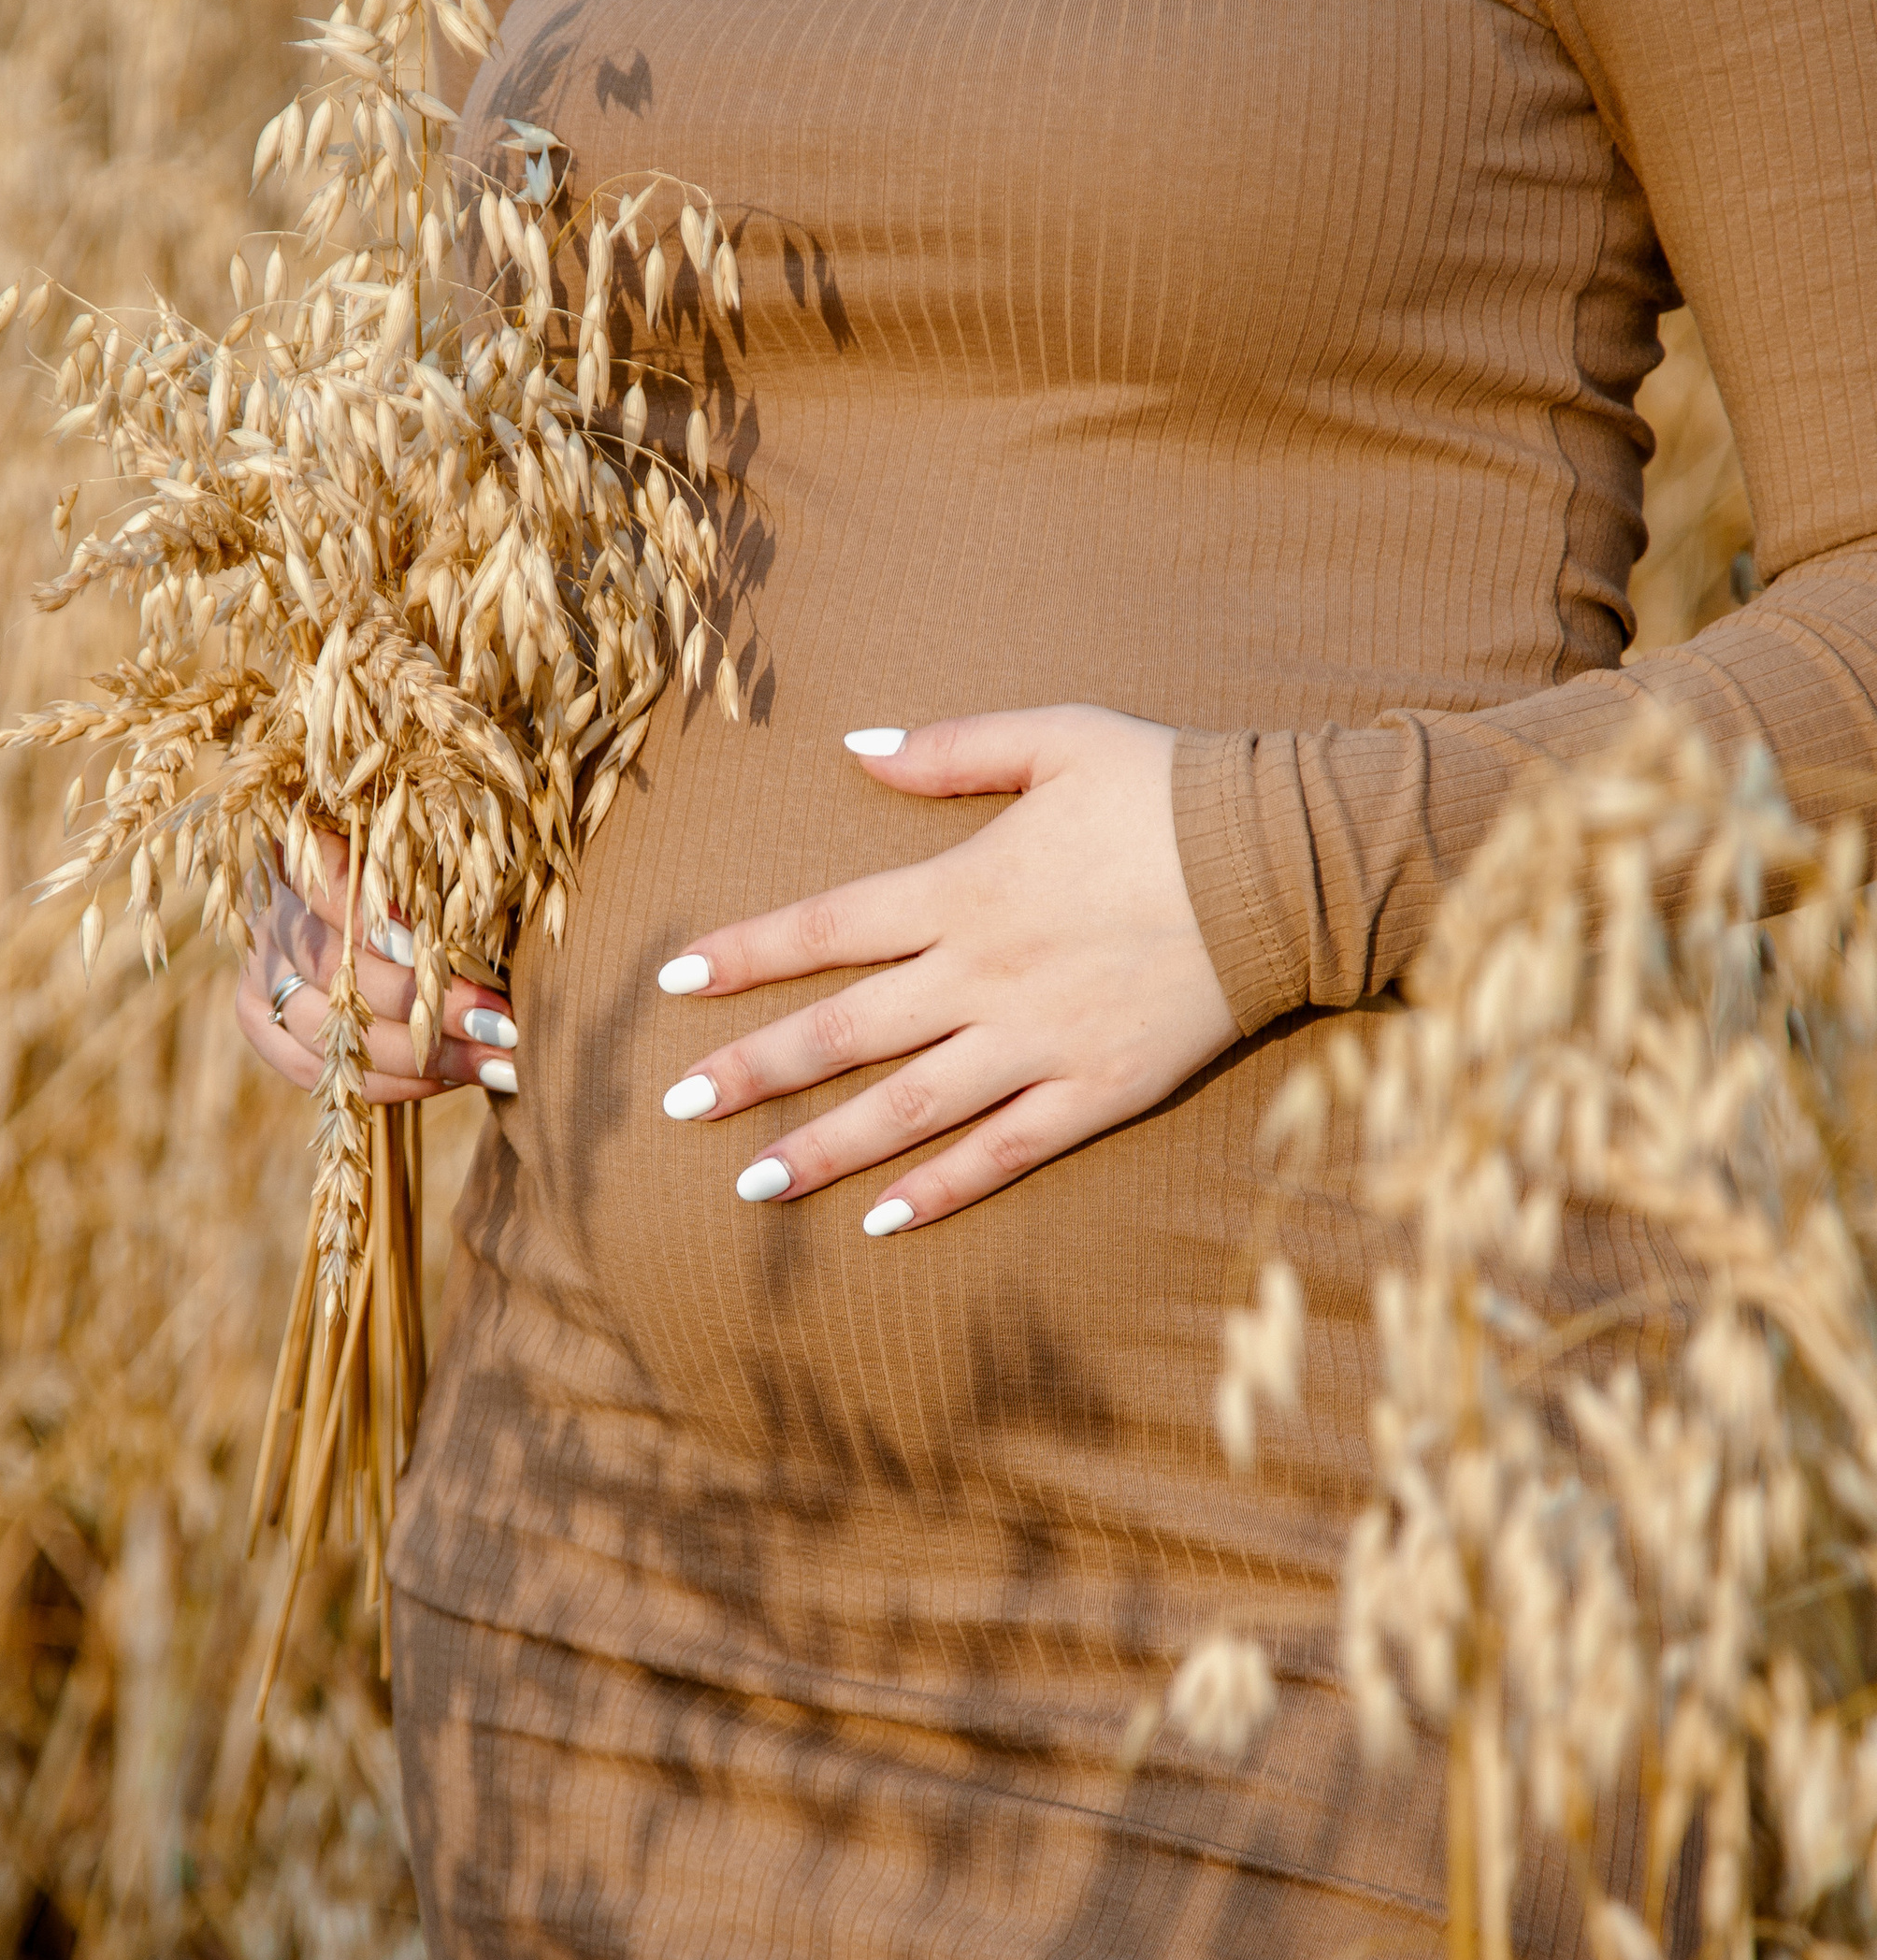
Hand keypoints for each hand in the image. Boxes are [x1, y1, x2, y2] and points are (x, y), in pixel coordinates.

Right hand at [233, 830, 518, 1103]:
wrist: (344, 910)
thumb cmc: (409, 873)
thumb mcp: (420, 859)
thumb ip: (434, 877)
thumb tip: (492, 918)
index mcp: (301, 854)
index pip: (329, 886)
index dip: (374, 923)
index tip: (430, 949)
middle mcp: (269, 915)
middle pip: (337, 972)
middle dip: (427, 1005)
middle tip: (502, 1024)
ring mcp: (256, 973)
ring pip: (329, 1031)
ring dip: (422, 1056)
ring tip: (496, 1063)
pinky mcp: (259, 1021)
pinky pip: (315, 1070)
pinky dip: (386, 1082)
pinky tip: (448, 1079)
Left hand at [655, 706, 1239, 1231]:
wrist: (1286, 862)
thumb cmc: (1172, 790)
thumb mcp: (1057, 738)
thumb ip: (950, 749)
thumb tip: (856, 749)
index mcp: (964, 888)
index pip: (826, 927)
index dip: (745, 953)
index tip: (673, 981)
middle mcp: (984, 976)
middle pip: (844, 1032)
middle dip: (754, 1071)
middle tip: (678, 1108)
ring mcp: (1038, 1042)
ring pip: (906, 1108)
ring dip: (822, 1148)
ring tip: (750, 1187)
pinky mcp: (1096, 1091)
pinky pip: (1003, 1152)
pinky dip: (941, 1189)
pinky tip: (882, 1221)